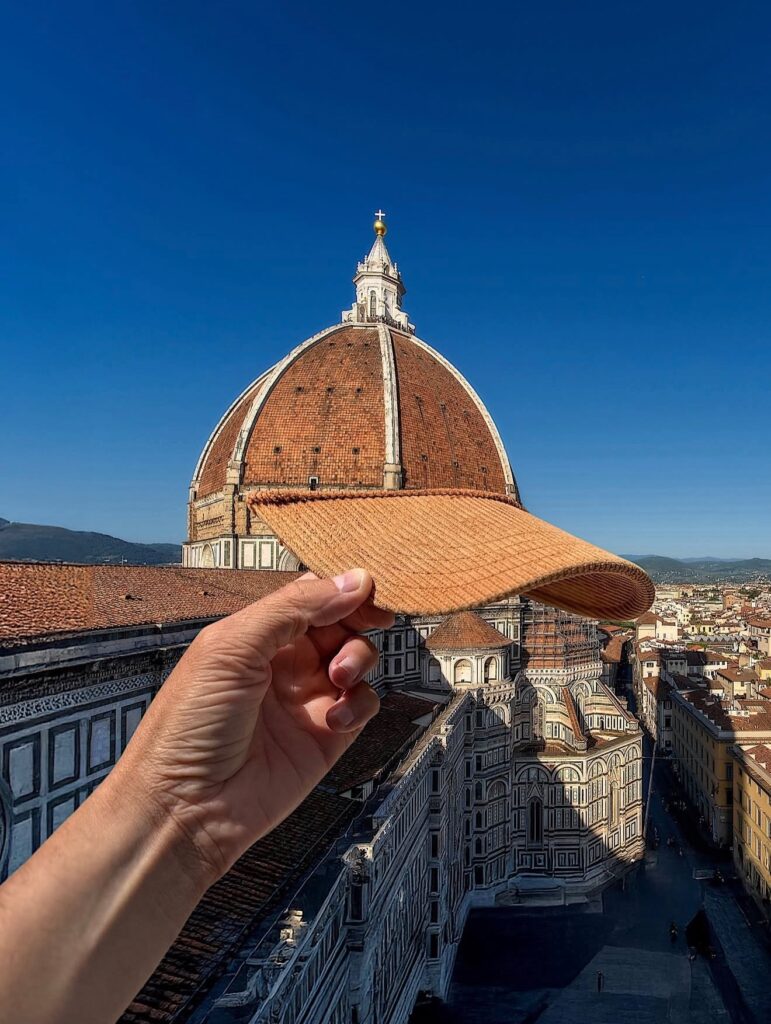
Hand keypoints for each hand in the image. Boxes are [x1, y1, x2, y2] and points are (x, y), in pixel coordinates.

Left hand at [113, 569, 393, 883]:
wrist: (186, 809)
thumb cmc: (190, 724)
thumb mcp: (232, 648)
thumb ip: (294, 607)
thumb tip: (355, 580)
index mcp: (256, 634)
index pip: (309, 595)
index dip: (340, 589)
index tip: (367, 589)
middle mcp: (283, 662)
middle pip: (340, 621)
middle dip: (357, 619)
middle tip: (374, 620)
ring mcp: (306, 698)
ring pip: (357, 658)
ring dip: (359, 657)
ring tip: (340, 676)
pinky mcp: (326, 737)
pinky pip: (363, 704)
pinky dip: (361, 704)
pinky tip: (335, 718)